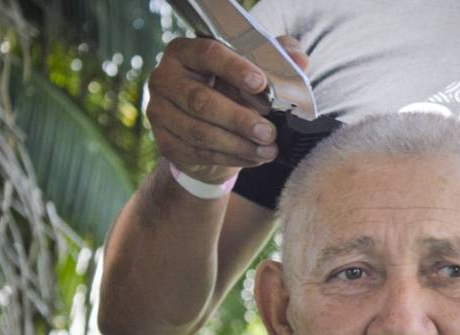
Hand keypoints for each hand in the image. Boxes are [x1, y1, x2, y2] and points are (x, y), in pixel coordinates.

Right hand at [147, 35, 308, 184]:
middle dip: (239, 119)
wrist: (206, 129)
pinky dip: (230, 158)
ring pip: (200, 132)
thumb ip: (275, 59)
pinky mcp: (165, 143)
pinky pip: (198, 153)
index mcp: (185, 52)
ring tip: (268, 149)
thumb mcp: (252, 70)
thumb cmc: (230, 91)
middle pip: (200, 100)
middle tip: (269, 132)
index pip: (208, 53)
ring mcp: (159, 113)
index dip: (235, 68)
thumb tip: (300, 60)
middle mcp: (164, 79)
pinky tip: (254, 158)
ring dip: (238, 145)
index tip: (261, 84)